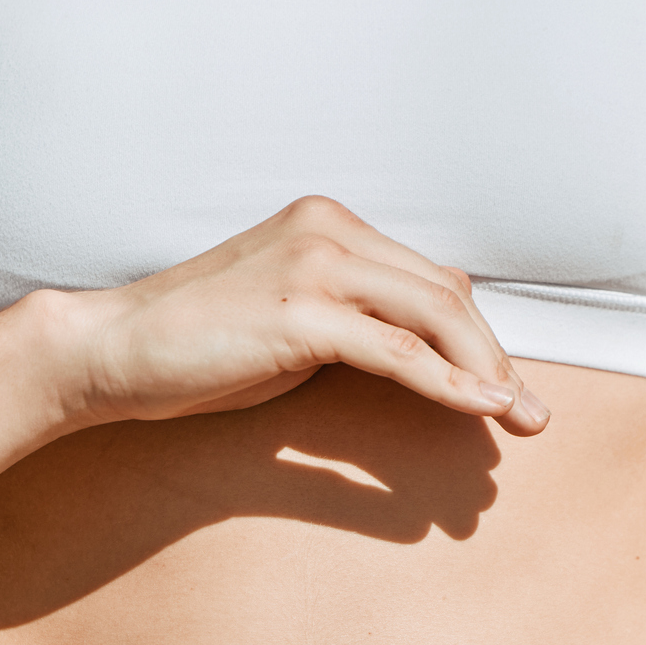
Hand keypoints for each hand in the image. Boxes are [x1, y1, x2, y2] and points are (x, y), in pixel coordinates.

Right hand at [39, 195, 550, 435]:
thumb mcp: (288, 320)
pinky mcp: (302, 313)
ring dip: (486, 372)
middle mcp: (329, 231)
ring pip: (435, 315)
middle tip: (531, 416)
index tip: (503, 389)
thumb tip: (418, 349)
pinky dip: (449, 384)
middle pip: (446, 293)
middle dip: (495, 356)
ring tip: (518, 420)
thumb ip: (352, 319)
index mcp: (327, 224)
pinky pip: (398, 352)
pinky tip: (480, 410)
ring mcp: (315, 265)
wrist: (113, 349)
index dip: (475, 336)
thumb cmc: (195, 344)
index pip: (430, 277)